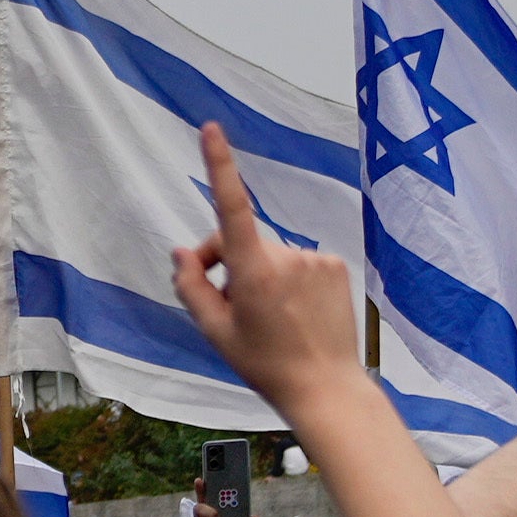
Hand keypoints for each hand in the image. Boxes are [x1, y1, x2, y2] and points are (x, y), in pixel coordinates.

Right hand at [166, 125, 360, 406]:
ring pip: (269, 255)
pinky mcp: (334, 265)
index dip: (220, 166)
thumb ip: (192, 286)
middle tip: (226, 305)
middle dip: (226, 264)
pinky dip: (288, 280)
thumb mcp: (215, 331)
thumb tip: (182, 251)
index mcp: (254, 273)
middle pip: (241, 242)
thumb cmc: (265, 363)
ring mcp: (314, 259)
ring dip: (260, 275)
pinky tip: (294, 311)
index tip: (212, 130)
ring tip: (268, 317)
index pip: (231, 208)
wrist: (324, 386)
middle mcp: (286, 257)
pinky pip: (297, 262)